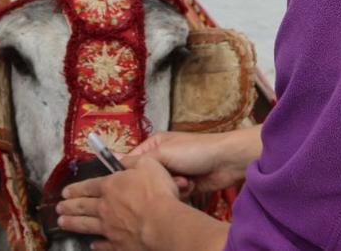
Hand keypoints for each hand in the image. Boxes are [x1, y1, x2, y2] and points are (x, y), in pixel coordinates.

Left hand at [56, 156, 177, 250]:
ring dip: (73, 223)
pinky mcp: (117, 245)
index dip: (76, 188)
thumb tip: (119, 158)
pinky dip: (96, 245)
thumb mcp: (146, 164)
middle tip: (58, 207)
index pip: (88, 186)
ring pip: (86, 225)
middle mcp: (105, 207)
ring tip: (62, 222)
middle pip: (82, 206)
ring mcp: (109, 228)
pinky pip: (103, 245)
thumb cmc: (156, 192)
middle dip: (69, 206)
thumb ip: (130, 161)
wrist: (161, 224)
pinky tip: (92, 244)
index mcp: (110, 186)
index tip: (65, 192)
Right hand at [130, 129, 255, 195]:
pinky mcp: (184, 186)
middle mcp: (162, 158)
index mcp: (154, 144)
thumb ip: (139, 160)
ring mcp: (174, 172)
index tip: (129, 183)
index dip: (130, 173)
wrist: (225, 161)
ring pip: (160, 188)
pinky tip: (191, 185)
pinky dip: (181, 191)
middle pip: (147, 178)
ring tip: (184, 180)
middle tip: (169, 176)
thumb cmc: (195, 150)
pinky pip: (172, 195)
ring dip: (172, 187)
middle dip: (157, 181)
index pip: (132, 161)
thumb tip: (115, 160)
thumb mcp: (163, 152)